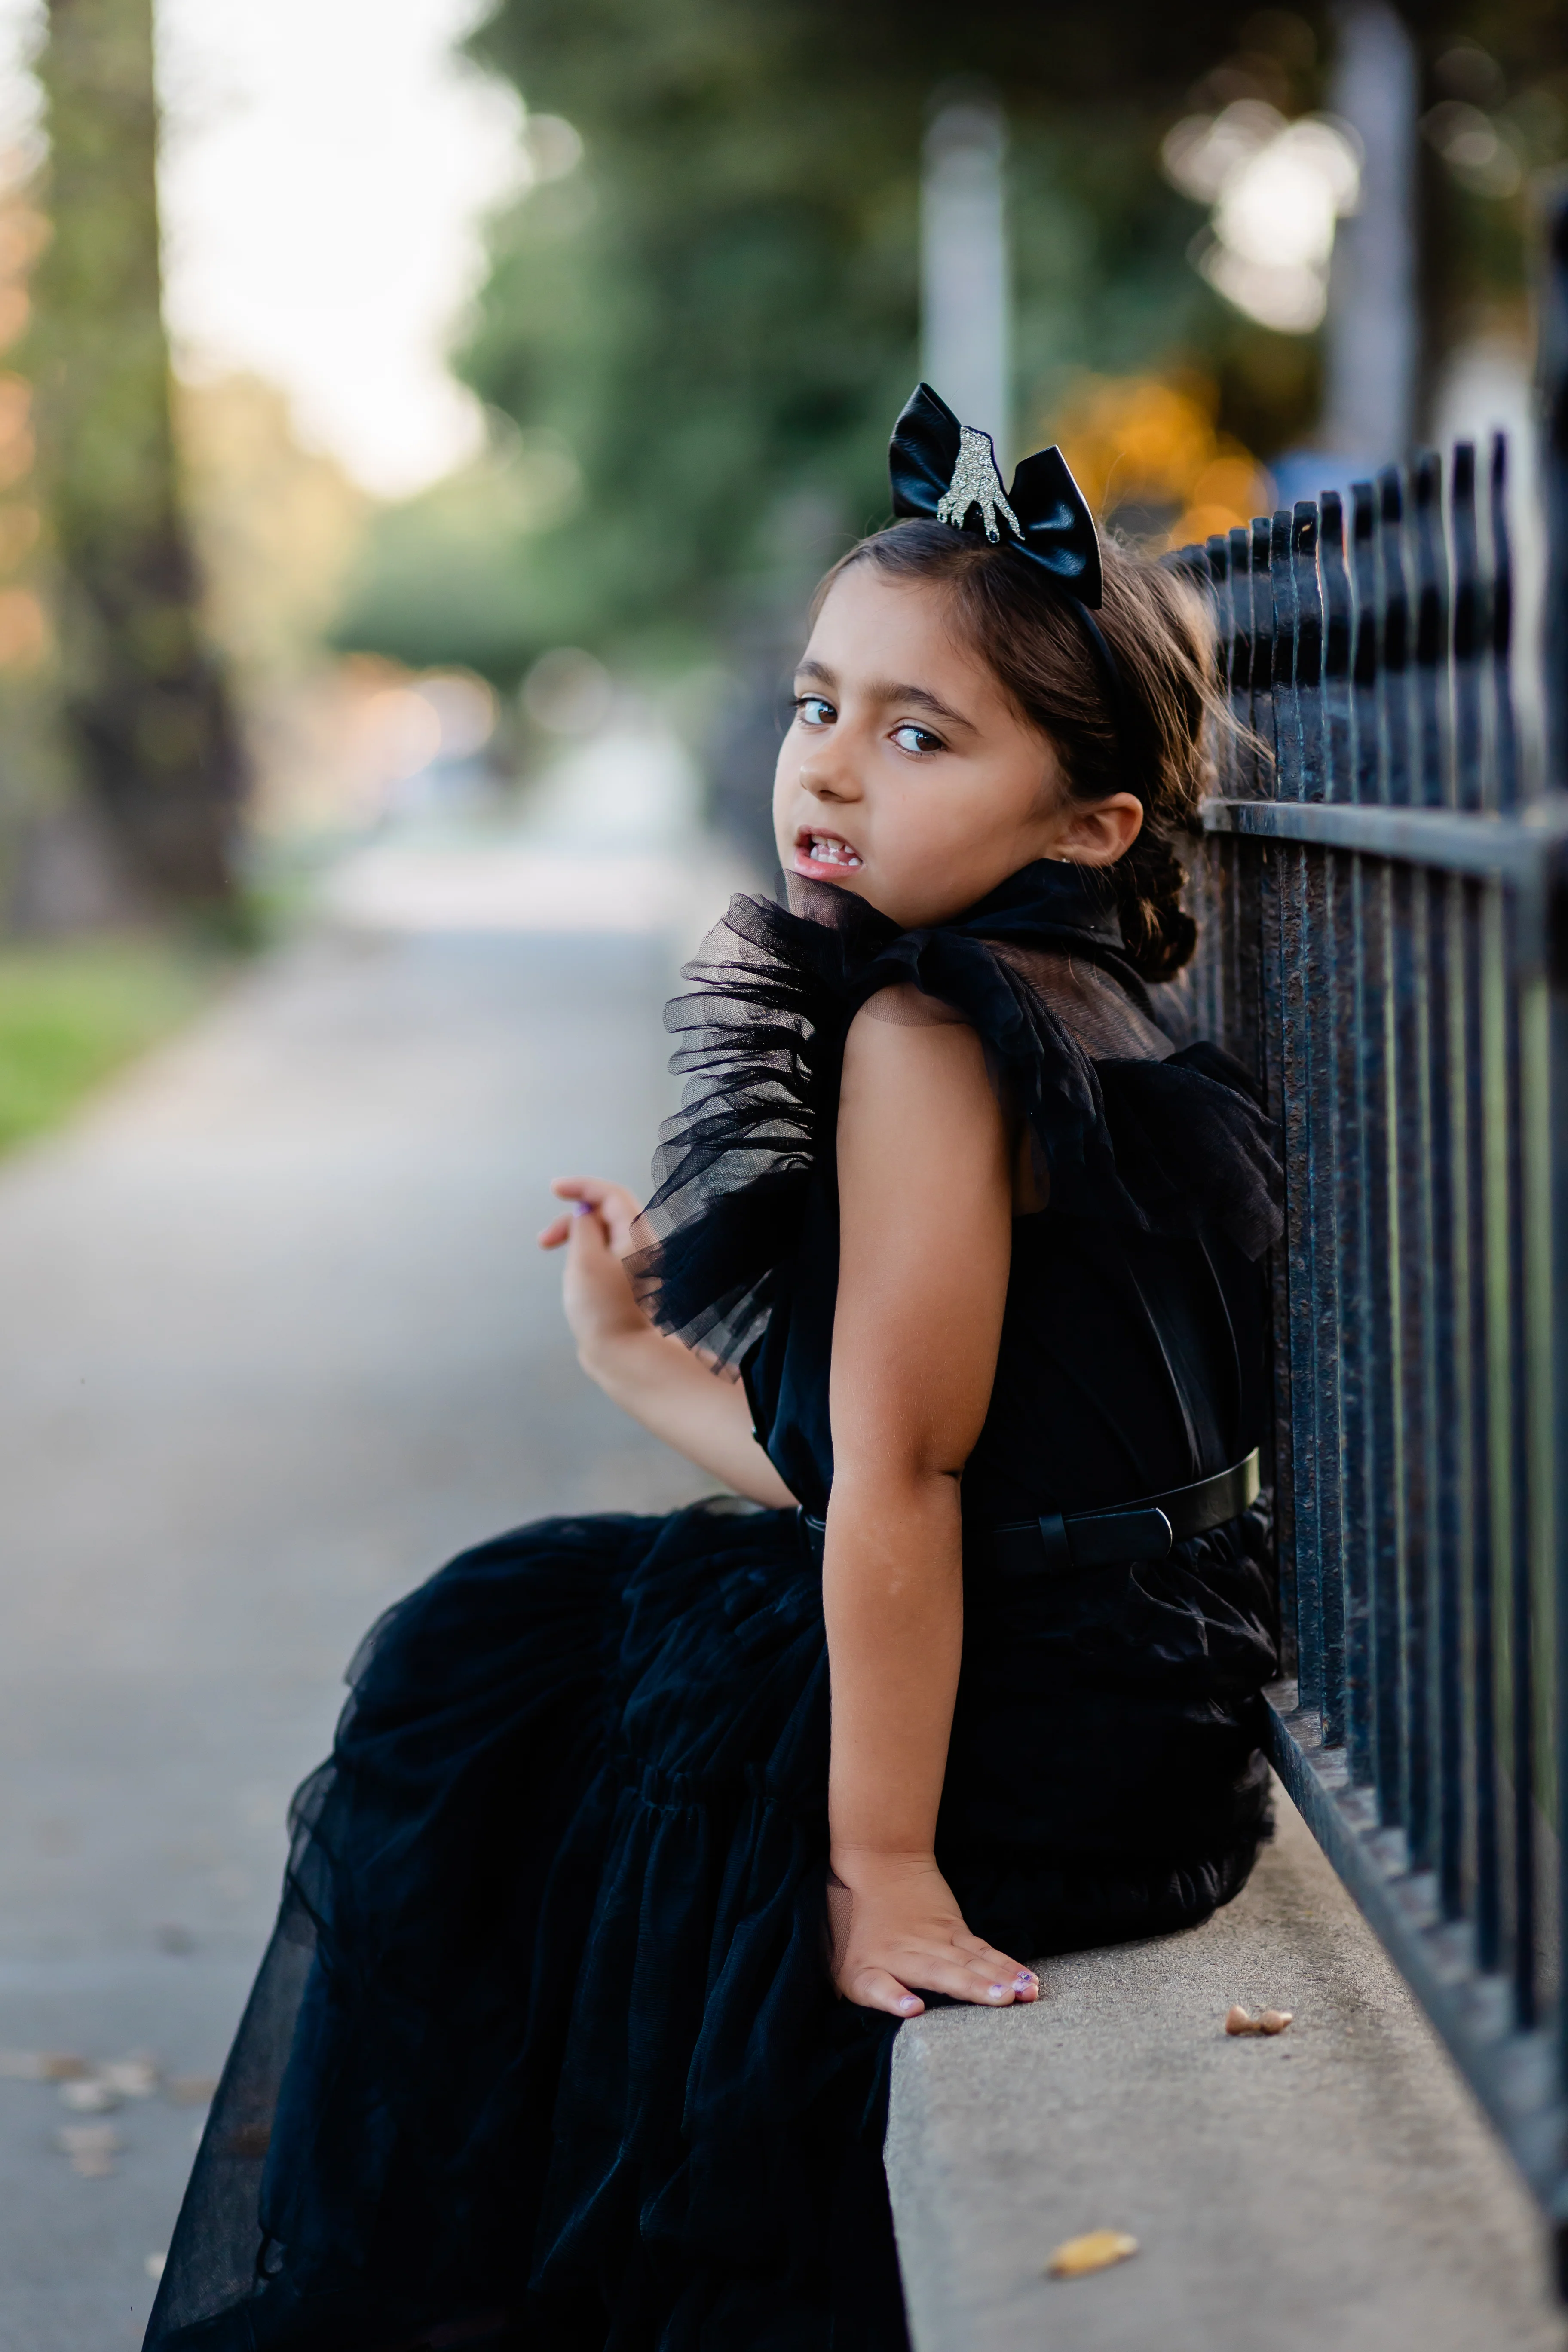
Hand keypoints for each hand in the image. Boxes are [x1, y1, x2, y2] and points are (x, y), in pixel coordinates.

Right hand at [538, 1176, 651, 1363]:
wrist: (625, 1356)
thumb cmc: (603, 1309)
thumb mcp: (585, 1259)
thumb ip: (583, 1228)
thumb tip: (584, 1214)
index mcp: (637, 1234)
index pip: (611, 1194)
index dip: (582, 1186)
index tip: (555, 1189)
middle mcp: (642, 1246)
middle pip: (606, 1214)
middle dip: (573, 1218)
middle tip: (544, 1241)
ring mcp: (636, 1267)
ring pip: (604, 1236)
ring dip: (576, 1238)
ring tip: (558, 1264)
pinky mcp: (627, 1286)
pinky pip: (605, 1256)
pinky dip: (585, 1254)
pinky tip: (574, 1277)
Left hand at [827, 1850, 1039, 2017]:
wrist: (877, 1860)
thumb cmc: (852, 1920)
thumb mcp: (839, 1961)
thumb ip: (862, 1995)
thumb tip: (889, 2021)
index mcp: (866, 1970)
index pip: (877, 1987)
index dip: (894, 1998)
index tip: (913, 2008)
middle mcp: (904, 1955)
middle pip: (940, 1973)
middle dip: (970, 1988)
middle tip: (1001, 2000)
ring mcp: (934, 1940)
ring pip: (970, 1962)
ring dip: (998, 1979)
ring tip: (1022, 1994)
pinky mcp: (955, 1929)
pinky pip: (983, 1951)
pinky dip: (1007, 1967)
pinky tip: (1027, 1981)